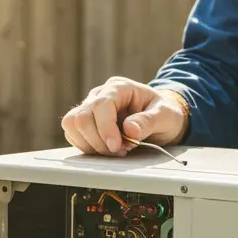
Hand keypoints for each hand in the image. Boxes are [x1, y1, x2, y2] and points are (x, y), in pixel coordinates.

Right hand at [62, 77, 188, 155]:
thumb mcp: (165, 116)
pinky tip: (106, 149)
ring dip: (90, 144)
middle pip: (80, 117)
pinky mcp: (85, 122)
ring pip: (71, 125)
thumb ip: (149, 121)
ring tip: (113, 150)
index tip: (116, 146)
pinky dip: (87, 147)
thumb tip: (130, 129)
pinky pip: (73, 134)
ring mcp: (90, 107)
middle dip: (98, 141)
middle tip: (120, 150)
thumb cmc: (164, 114)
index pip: (100, 105)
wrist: (161, 118)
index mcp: (119, 87)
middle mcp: (100, 94)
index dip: (105, 129)